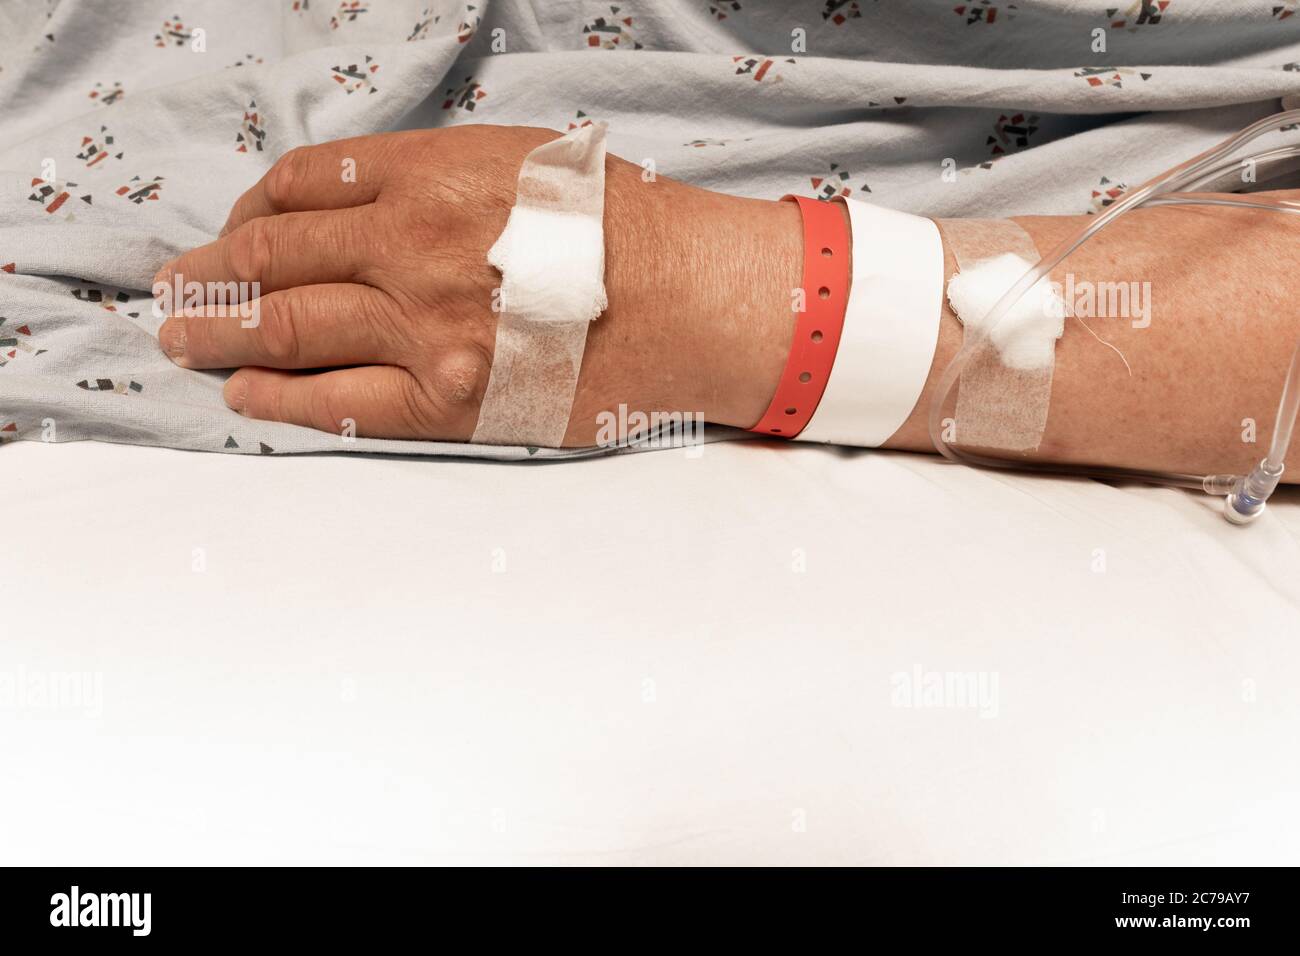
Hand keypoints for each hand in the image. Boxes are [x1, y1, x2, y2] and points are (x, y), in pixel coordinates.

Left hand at [154, 125, 802, 445]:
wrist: (692, 303)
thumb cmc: (622, 227)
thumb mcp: (521, 161)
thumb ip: (432, 173)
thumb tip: (356, 201)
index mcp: (429, 176)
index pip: (299, 186)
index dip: (248, 210)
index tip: (237, 230)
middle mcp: (411, 247)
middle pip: (271, 256)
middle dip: (207, 273)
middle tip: (174, 289)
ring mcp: (424, 330)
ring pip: (285, 327)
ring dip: (216, 333)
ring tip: (181, 341)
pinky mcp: (448, 402)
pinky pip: (336, 402)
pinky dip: (276, 396)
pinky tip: (243, 392)